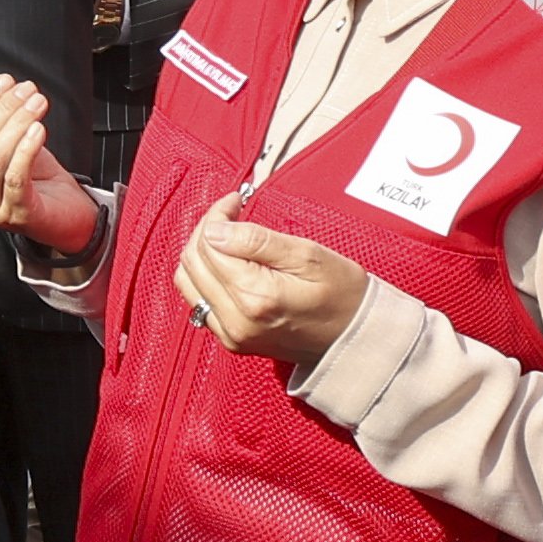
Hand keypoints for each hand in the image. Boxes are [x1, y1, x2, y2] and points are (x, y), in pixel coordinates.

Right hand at [0, 77, 102, 259]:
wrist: (63, 212)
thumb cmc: (28, 176)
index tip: (4, 82)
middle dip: (1, 111)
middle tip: (26, 89)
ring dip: (17, 124)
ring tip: (37, 103)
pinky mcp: (16, 215)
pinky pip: (15, 178)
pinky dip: (26, 149)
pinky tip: (39, 129)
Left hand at [178, 205, 365, 368]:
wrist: (354, 338)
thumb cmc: (342, 294)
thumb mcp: (308, 255)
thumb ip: (257, 240)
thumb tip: (216, 228)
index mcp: (255, 297)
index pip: (210, 244)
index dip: (218, 215)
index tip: (236, 201)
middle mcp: (235, 321)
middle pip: (192, 262)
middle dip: (206, 229)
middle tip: (231, 213)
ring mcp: (231, 334)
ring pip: (188, 282)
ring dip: (201, 252)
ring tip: (226, 235)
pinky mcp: (231, 340)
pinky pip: (198, 302)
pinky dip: (204, 276)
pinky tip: (225, 263)